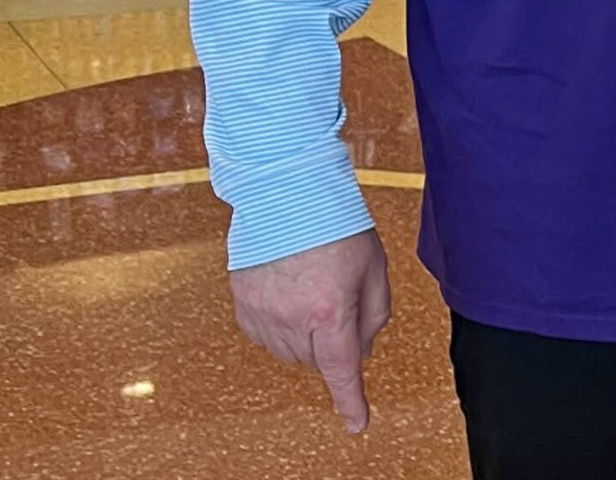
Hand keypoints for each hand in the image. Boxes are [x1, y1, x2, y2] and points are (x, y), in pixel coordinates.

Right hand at [228, 229, 392, 432]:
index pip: (341, 371)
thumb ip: (373, 313)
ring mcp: (262, 314)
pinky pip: (265, 337)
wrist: (285, 192)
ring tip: (313, 289)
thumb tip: (360, 349)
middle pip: (318, 360)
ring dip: (306, 336)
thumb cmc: (335, 222)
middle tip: (339, 298)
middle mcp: (291, 319)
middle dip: (333, 342)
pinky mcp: (242, 306)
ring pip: (290, 352)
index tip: (356, 423)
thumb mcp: (373, 267)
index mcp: (329, 310)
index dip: (350, 401)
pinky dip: (281, 326)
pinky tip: (289, 294)